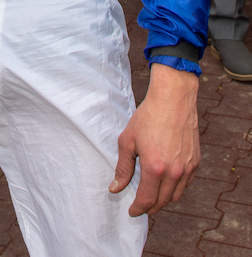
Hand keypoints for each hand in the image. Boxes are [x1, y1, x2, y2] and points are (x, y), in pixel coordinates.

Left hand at [110, 63, 198, 215]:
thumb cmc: (148, 117)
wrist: (173, 100)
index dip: (137, 209)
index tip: (131, 211)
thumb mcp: (128, 140)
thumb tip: (115, 188)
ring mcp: (187, 168)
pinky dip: (176, 188)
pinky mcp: (195, 162)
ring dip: (163, 199)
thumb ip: (123, 167)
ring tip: (152, 195)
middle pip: (162, 202)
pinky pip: (186, 184)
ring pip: (175, 196)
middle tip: (140, 205)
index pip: (147, 200)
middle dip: (150, 207)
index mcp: (155, 168)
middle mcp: (174, 172)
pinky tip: (166, 182)